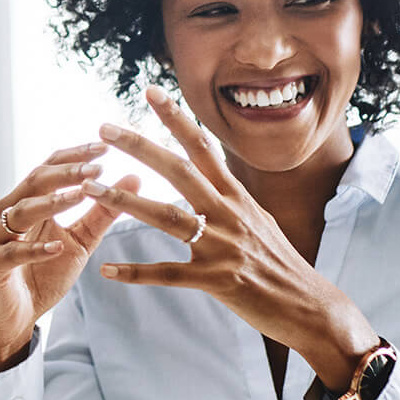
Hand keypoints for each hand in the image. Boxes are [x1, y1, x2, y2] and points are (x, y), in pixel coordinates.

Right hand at [0, 142, 140, 372]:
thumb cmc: (44, 274)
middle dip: (66, 173)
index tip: (105, 147)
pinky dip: (36, 249)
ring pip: (21, 212)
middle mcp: (8, 213)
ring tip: (81, 195)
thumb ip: (102, 212)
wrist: (15, 317)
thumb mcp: (80, 241)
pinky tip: (57, 246)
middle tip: (96, 166)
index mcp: (28, 202)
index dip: (75, 156)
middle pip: (34, 182)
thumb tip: (134, 178)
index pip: (49, 168)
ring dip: (52, 202)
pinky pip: (13, 253)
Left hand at [85, 86, 375, 387]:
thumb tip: (212, 174)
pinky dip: (136, 273)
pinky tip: (107, 270)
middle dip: (140, 147)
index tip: (150, 92)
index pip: (203, 148)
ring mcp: (222, 246)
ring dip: (125, 202)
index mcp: (236, 196)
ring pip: (166, 217)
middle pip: (179, 171)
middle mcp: (229, 214)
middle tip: (104, 128)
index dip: (176, 119)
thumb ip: (229, 198)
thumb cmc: (279, 264)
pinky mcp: (217, 280)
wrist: (310, 307)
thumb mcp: (257, 219)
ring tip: (90, 189)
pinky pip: (168, 274)